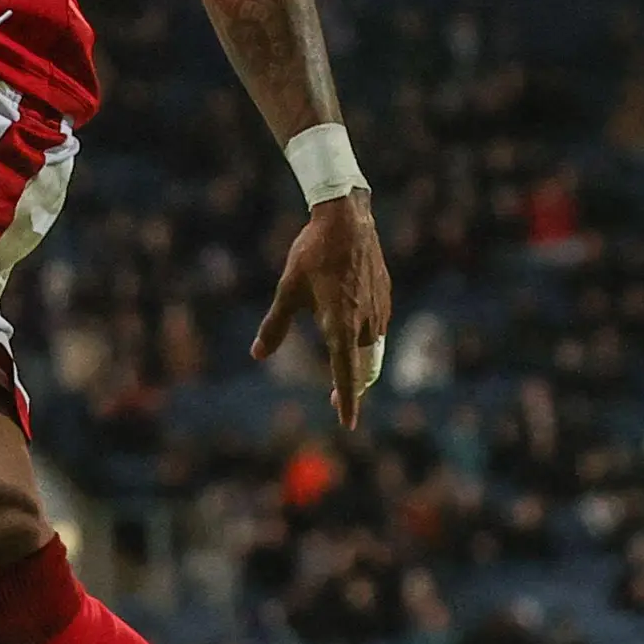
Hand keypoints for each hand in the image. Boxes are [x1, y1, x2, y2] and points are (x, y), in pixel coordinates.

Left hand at [253, 192, 393, 431]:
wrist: (348, 219)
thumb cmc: (312, 254)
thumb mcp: (288, 290)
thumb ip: (275, 326)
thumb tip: (257, 354)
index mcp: (341, 325)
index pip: (346, 373)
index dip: (347, 400)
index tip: (347, 423)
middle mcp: (365, 322)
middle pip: (363, 367)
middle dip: (352, 387)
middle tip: (336, 400)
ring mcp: (380, 310)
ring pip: (371, 347)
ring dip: (359, 361)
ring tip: (345, 369)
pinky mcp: (386, 297)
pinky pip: (378, 327)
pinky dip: (367, 338)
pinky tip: (354, 331)